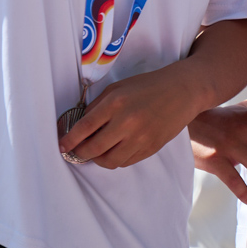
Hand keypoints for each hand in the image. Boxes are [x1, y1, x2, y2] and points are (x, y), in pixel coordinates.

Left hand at [59, 61, 207, 167]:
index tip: (62, 146)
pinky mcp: (151, 147)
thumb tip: (79, 127)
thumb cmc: (149, 85)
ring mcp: (140, 137)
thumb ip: (98, 106)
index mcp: (116, 103)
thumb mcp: (120, 87)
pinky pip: (125, 162)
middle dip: (80, 153)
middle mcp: (127, 121)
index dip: (69, 140)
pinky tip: (116, 148)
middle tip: (77, 151)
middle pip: (92, 149)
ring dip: (98, 159)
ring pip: (108, 161)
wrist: (184, 90)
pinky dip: (116, 158)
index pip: (83, 128)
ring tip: (98, 151)